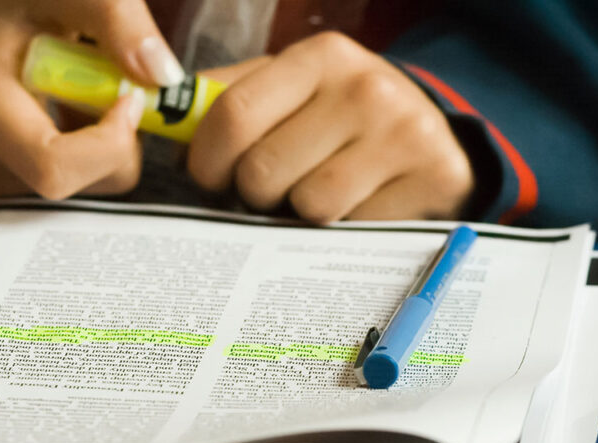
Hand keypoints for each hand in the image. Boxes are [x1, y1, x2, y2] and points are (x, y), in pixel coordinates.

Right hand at [0, 0, 183, 198]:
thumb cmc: (1, 7)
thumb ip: (112, 17)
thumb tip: (164, 76)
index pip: (57, 169)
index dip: (110, 141)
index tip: (128, 95)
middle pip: (88, 181)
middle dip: (117, 133)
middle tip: (104, 78)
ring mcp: (1, 184)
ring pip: (93, 183)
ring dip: (107, 136)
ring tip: (79, 88)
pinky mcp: (17, 190)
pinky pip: (83, 181)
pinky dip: (95, 145)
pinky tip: (72, 108)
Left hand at [188, 32, 473, 222]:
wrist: (432, 138)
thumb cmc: (338, 119)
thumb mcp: (290, 91)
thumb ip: (228, 99)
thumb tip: (164, 119)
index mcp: (319, 57)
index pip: (233, 114)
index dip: (206, 160)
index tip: (208, 177)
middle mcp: (365, 86)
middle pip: (263, 171)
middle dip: (253, 193)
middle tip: (271, 189)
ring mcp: (403, 132)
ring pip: (308, 206)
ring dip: (299, 214)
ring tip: (314, 194)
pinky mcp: (433, 177)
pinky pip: (354, 230)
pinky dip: (343, 231)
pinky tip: (355, 206)